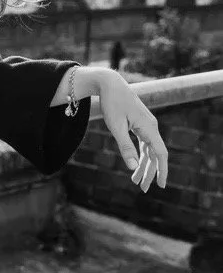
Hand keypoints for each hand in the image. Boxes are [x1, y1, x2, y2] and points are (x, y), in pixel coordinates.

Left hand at [97, 70, 168, 191]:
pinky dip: (140, 155)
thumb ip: (125, 147)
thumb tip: (133, 168)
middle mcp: (151, 126)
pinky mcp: (140, 123)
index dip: (162, 170)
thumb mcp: (116, 127)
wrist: (109, 83)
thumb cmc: (112, 103)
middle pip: (154, 154)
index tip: (161, 185)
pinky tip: (136, 164)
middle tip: (143, 189)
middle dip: (150, 172)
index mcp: (148, 127)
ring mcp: (146, 124)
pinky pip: (144, 143)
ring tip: (136, 181)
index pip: (160, 153)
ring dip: (144, 165)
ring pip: (149, 150)